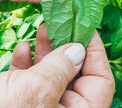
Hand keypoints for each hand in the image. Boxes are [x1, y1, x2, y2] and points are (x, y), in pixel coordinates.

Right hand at [0, 24, 114, 107]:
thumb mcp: (34, 89)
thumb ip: (60, 68)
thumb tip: (79, 49)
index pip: (101, 82)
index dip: (96, 52)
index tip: (87, 26)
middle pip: (77, 75)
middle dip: (68, 46)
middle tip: (62, 21)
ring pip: (53, 74)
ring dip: (48, 50)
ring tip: (43, 27)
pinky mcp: (20, 104)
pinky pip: (31, 80)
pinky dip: (28, 63)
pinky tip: (22, 48)